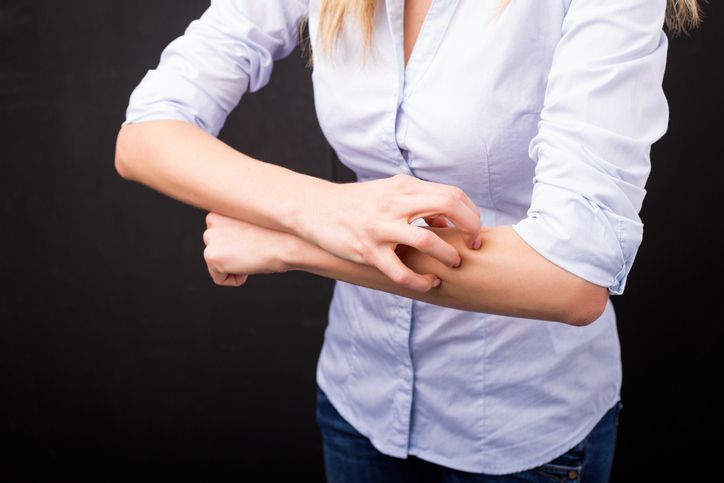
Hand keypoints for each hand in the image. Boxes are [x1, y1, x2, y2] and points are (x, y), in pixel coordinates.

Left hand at [202, 212, 293, 286]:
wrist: (290, 242)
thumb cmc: (282, 233)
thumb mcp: (255, 221)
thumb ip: (237, 226)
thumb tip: (234, 241)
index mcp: (223, 208)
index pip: (222, 235)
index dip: (242, 243)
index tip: (257, 240)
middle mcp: (211, 219)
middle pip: (218, 248)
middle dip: (236, 254)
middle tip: (256, 248)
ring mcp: (210, 237)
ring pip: (218, 262)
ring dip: (237, 265)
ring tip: (254, 254)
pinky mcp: (211, 256)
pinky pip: (220, 279)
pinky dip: (236, 279)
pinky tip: (250, 264)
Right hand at [298, 173, 481, 291]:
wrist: (314, 208)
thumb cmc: (357, 203)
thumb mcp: (388, 192)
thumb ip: (418, 202)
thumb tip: (446, 222)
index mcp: (403, 186)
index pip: (452, 194)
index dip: (471, 214)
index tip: (475, 231)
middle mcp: (395, 203)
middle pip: (449, 206)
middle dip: (471, 229)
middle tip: (474, 247)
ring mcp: (380, 227)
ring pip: (428, 241)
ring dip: (449, 256)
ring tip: (454, 265)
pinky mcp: (367, 250)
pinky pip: (401, 271)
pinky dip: (421, 281)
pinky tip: (429, 283)